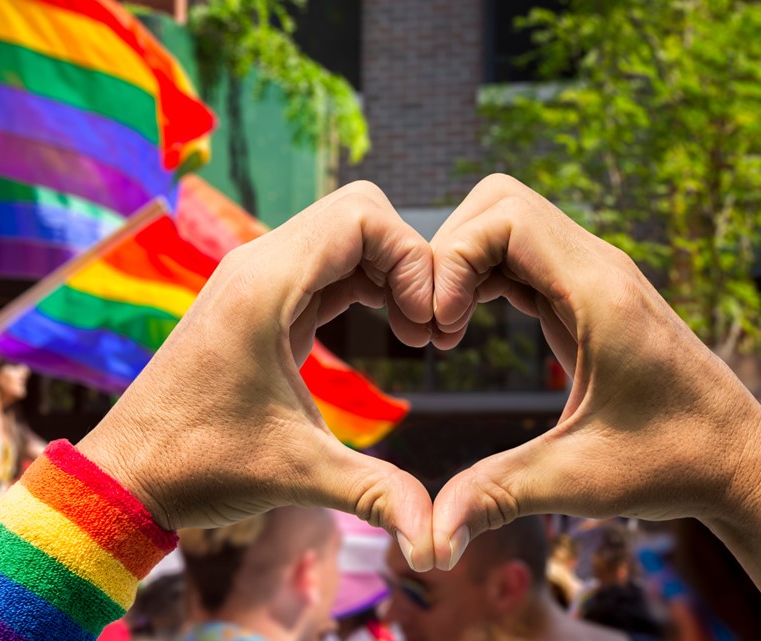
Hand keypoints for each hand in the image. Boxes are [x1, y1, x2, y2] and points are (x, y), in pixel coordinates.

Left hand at [77, 182, 437, 570]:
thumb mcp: (298, 474)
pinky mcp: (255, 304)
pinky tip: (387, 330)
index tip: (426, 326)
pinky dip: (364, 283)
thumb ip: (377, 495)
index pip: (362, 215)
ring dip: (388, 271)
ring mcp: (252, 281)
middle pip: (357, 212)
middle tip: (427, 328)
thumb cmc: (199, 465)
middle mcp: (255, 266)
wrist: (129, 474)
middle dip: (408, 259)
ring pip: (341, 235)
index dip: (413, 258)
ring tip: (415, 334)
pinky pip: (323, 265)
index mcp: (263, 285)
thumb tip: (438, 542)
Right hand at [428, 174, 760, 575]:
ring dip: (461, 263)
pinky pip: (518, 254)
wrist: (738, 460)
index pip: (504, 218)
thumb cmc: (673, 465)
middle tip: (433, 323)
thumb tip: (427, 539)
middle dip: (447, 252)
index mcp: (599, 294)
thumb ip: (497, 495)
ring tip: (444, 329)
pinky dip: (480, 277)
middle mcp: (597, 269)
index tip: (440, 329)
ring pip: (506, 221)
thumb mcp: (578, 481)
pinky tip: (466, 328)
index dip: (452, 260)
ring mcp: (593, 276)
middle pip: (497, 203)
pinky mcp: (585, 294)